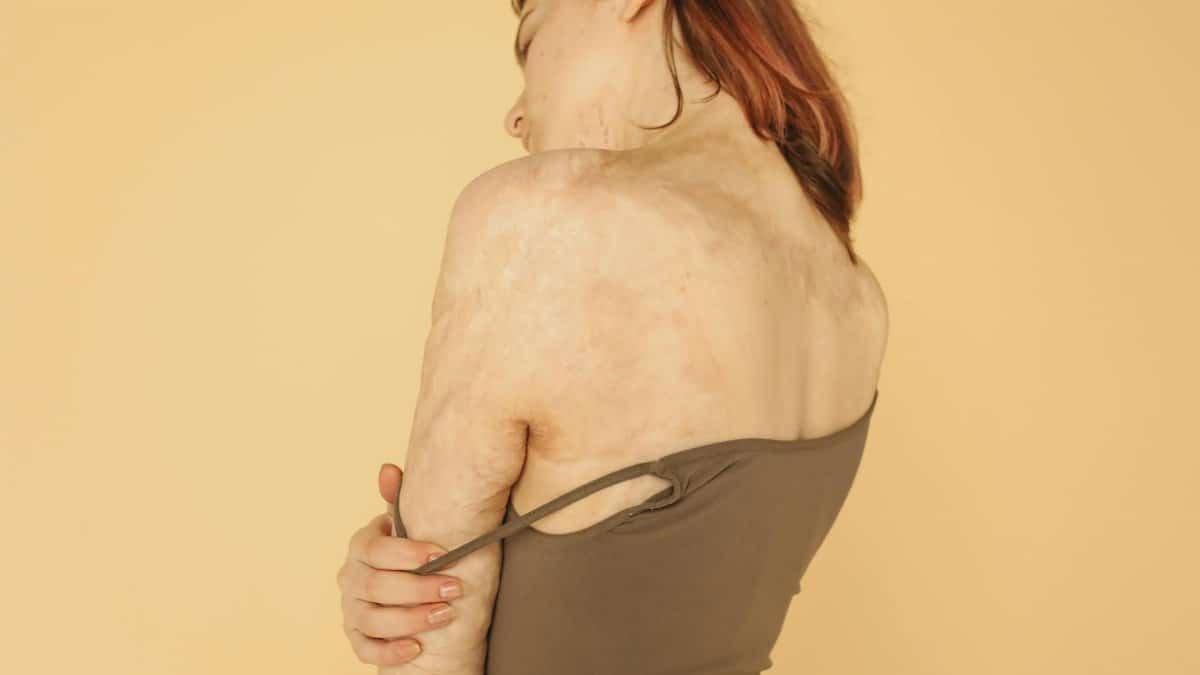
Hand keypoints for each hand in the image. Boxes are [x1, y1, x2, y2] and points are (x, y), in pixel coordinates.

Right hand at [336, 463, 464, 665]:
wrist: (405, 590)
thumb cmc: (409, 553)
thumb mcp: (406, 527)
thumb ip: (398, 501)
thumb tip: (388, 469)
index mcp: (361, 546)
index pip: (376, 550)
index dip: (408, 553)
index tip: (443, 554)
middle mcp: (351, 578)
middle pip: (376, 586)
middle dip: (419, 588)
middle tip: (456, 588)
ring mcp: (351, 610)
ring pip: (373, 619)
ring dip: (411, 619)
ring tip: (445, 615)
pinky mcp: (357, 638)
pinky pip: (365, 649)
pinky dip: (390, 650)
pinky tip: (417, 647)